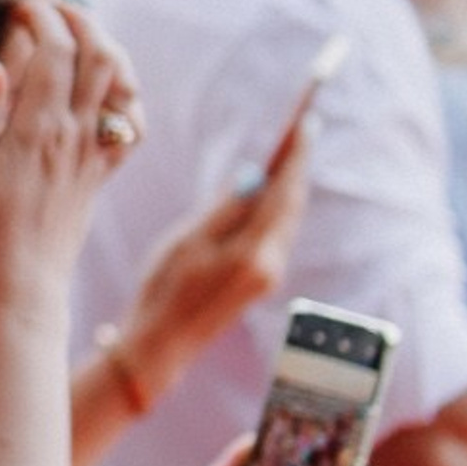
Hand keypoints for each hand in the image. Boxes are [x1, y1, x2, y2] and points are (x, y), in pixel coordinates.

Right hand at [0, 0, 137, 315]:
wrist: (19, 289)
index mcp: (38, 129)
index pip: (54, 50)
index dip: (38, 16)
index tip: (14, 6)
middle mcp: (75, 136)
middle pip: (100, 55)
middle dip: (77, 18)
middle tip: (45, 9)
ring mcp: (93, 155)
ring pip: (122, 82)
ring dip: (104, 46)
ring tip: (72, 35)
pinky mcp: (99, 174)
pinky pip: (132, 125)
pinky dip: (125, 95)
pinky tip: (101, 90)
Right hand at [111, 120, 311, 401]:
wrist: (161, 342)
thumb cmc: (165, 289)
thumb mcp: (188, 241)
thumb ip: (226, 209)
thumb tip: (255, 177)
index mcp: (254, 253)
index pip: (284, 194)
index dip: (296, 156)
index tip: (305, 123)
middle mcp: (271, 265)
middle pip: (292, 205)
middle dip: (297, 166)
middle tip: (301, 126)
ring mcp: (268, 275)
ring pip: (287, 218)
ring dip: (289, 184)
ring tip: (289, 149)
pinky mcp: (260, 279)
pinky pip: (276, 232)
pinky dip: (277, 205)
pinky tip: (271, 189)